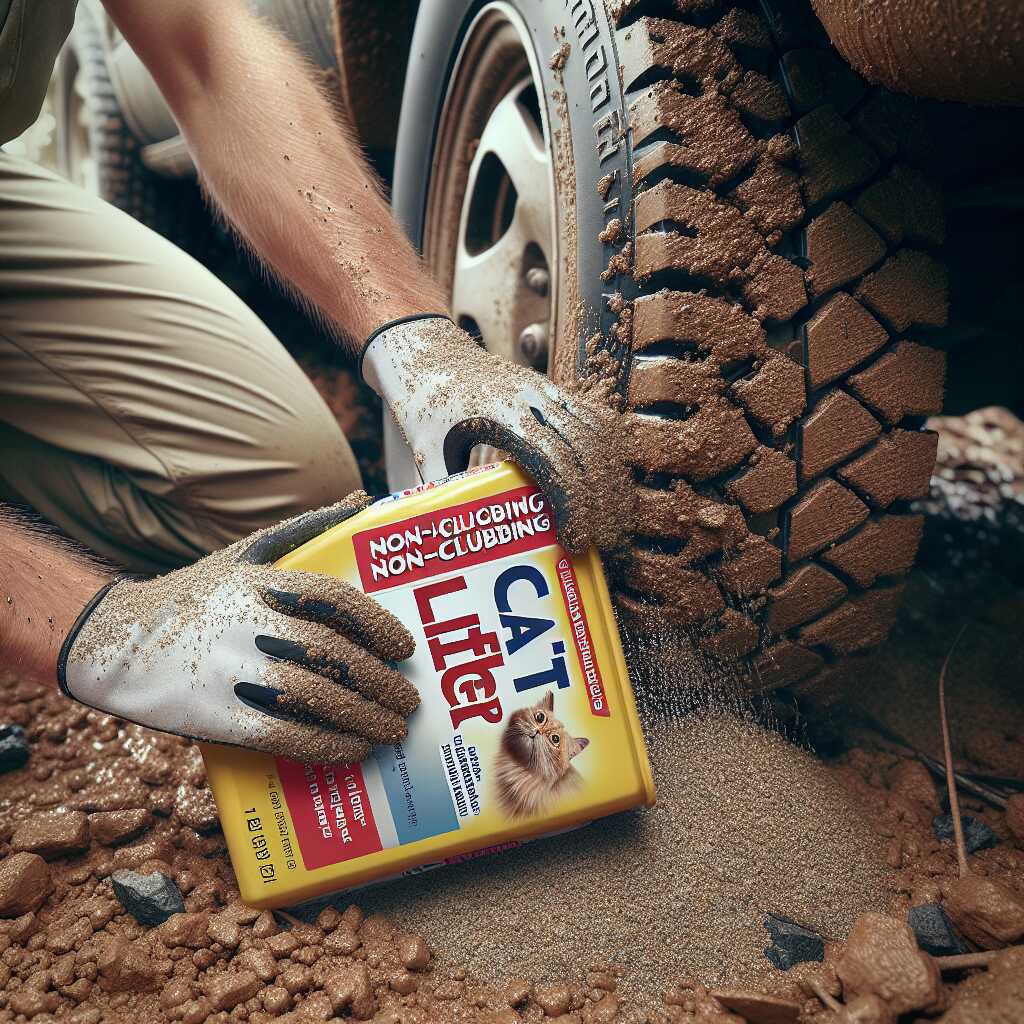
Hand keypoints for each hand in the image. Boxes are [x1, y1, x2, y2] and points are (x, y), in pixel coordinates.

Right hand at [58, 494, 417, 762]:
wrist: (114, 639)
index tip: (404, 648)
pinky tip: (353, 750)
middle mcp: (252, 624)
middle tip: (408, 703)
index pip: (337, 601)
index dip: (378, 626)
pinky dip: (326, 745)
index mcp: (263, 583)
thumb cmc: (194, 594)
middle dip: (381, 684)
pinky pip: (284, 734)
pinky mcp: (217, 715)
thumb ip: (307, 528)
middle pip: (334, 655)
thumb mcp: (247, 551)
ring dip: (364, 719)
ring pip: (316, 697)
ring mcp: (234, 671)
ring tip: (391, 732)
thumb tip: (362, 501)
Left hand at [362, 315, 631, 553]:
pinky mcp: (552, 390)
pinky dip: (608, 451)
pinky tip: (609, 481)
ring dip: (610, 478)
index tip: (576, 540)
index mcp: (502, 417)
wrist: (429, 351)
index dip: (573, 506)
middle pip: (586, 453)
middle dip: (599, 501)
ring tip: (610, 518)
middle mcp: (532, 401)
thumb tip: (452, 542)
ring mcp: (546, 391)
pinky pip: (594, 418)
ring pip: (597, 435)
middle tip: (599, 542)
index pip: (554, 464)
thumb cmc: (425, 401)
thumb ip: (443, 492)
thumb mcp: (426, 448)